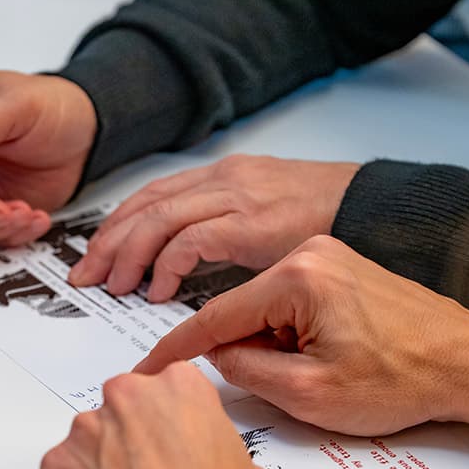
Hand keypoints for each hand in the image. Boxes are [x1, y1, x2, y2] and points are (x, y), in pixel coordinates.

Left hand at [40, 362, 304, 468]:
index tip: (166, 446)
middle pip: (120, 410)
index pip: (164, 389)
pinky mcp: (57, 465)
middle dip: (128, 441)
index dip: (165, 423)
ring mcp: (86, 429)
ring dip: (99, 468)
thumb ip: (212, 444)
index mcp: (178, 386)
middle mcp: (127, 396)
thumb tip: (202, 461)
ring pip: (87, 443)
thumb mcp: (246, 468)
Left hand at [67, 155, 358, 300]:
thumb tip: (186, 268)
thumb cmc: (331, 225)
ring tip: (114, 288)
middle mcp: (224, 179)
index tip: (95, 259)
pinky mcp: (252, 223)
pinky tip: (158, 290)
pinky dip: (166, 265)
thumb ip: (226, 236)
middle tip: (84, 277)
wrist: (384, 211)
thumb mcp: (266, 223)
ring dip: (128, 256)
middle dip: (108, 243)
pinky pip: (190, 241)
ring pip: (158, 220)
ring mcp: (237, 197)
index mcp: (224, 177)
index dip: (118, 227)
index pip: (152, 196)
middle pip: (144, 205)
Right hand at [136, 235, 468, 447]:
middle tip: (277, 386)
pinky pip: (286, 297)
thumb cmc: (401, 380)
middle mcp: (307, 251)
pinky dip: (285, 329)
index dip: (174, 349)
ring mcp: (324, 253)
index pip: (213, 316)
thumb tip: (216, 357)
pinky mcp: (338, 263)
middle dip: (242, 351)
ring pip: (261, 304)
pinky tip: (318, 355)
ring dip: (267, 341)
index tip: (144, 371)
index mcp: (295, 277)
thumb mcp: (309, 394)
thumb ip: (246, 371)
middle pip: (238, 307)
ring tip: (312, 371)